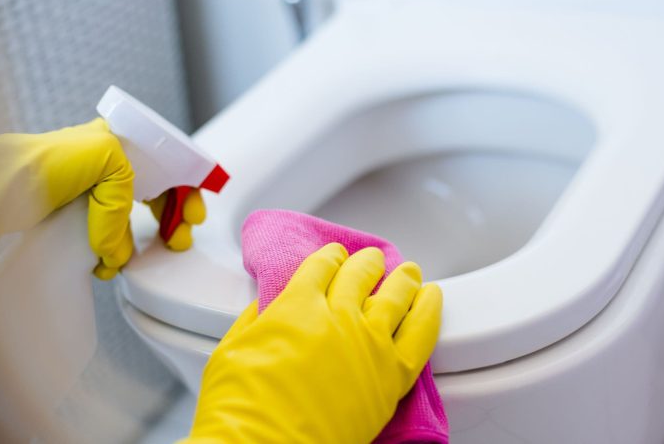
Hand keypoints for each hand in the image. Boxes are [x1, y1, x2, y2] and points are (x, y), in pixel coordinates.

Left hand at [0, 118, 205, 278]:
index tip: (194, 213)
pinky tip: (108, 264)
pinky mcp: (72, 224)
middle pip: (155, 197)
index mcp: (118, 145)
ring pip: (130, 225)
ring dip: (137, 245)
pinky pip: (105, 244)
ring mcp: (90, 199)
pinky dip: (112, 258)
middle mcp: (105, 170)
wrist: (1, 188)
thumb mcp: (105, 156)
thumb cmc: (43, 161)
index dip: (186, 190)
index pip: (167, 167)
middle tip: (177, 239)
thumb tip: (118, 244)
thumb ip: (128, 193)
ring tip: (131, 257)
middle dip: (171, 220)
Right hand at [184, 243, 442, 442]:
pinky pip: (421, 334)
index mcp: (298, 305)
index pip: (322, 267)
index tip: (335, 256)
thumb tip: (266, 308)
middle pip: (360, 275)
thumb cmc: (240, 407)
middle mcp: (338, 316)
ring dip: (403, 279)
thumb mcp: (231, 350)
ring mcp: (369, 344)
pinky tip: (432, 297)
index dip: (330, 258)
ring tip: (410, 271)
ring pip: (396, 296)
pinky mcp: (391, 375)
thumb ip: (254, 320)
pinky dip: (430, 310)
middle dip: (367, 264)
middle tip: (373, 259)